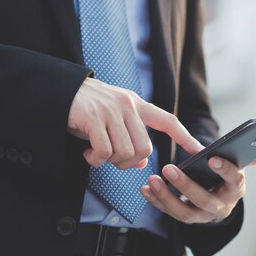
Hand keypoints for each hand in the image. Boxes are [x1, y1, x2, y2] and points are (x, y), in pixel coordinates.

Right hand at [67, 77, 203, 168]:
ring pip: (125, 152)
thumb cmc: (85, 110)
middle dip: (128, 162)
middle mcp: (127, 105)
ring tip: (95, 154)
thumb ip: (128, 137)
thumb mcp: (111, 121)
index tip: (199, 150)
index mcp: (135, 104)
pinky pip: (104, 152)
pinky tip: (87, 153)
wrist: (57, 92)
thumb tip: (141, 162)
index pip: (167, 120)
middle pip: (144, 148)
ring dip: (109, 162)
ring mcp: (111, 110)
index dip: (185, 136)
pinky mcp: (93, 118)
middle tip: (111, 159)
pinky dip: (95, 159)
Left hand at [140, 152, 255, 223]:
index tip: (211, 158)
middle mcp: (220, 207)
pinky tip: (145, 188)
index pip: (233, 179)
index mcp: (236, 190)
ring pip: (183, 212)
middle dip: (185, 185)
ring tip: (153, 180)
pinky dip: (156, 201)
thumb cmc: (226, 179)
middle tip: (169, 169)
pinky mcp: (185, 218)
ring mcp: (202, 216)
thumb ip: (250, 159)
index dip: (224, 169)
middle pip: (203, 199)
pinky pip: (169, 212)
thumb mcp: (238, 169)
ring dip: (166, 197)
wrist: (219, 201)